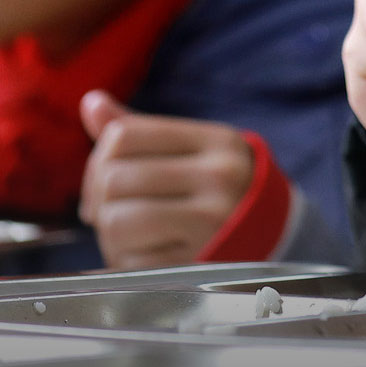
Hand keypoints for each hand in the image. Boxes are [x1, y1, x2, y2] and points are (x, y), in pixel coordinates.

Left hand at [78, 91, 254, 269]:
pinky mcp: (198, 263)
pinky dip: (124, 259)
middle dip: (98, 198)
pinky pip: (131, 261)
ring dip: (108, 231)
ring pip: (117, 221)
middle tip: (106, 210)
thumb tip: (91, 103)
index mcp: (216, 142)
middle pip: (115, 178)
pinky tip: (144, 252)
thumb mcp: (193, 149)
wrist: (273, 233)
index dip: (98, 157)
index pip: (125, 135)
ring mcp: (212, 223)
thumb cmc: (219, 185)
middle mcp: (219, 178)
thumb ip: (140, 130)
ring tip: (125, 232)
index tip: (104, 176)